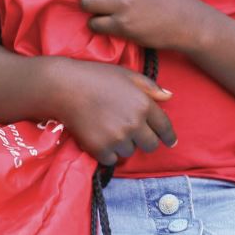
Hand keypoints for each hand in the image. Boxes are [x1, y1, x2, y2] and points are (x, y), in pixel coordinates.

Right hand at [52, 58, 175, 165]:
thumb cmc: (95, 76)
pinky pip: (112, 159)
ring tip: (110, 130)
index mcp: (143, 104)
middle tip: (133, 134)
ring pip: (130, 152)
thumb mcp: (126, 74)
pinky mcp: (100, 149)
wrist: (64, 87)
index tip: (169, 142)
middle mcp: (134, 124)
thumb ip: (149, 86)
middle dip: (144, 141)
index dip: (169, 136)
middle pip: (150, 145)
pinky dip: (108, 152)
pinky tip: (100, 138)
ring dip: (124, 145)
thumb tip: (169, 96)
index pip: (164, 127)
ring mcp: (117, 138)